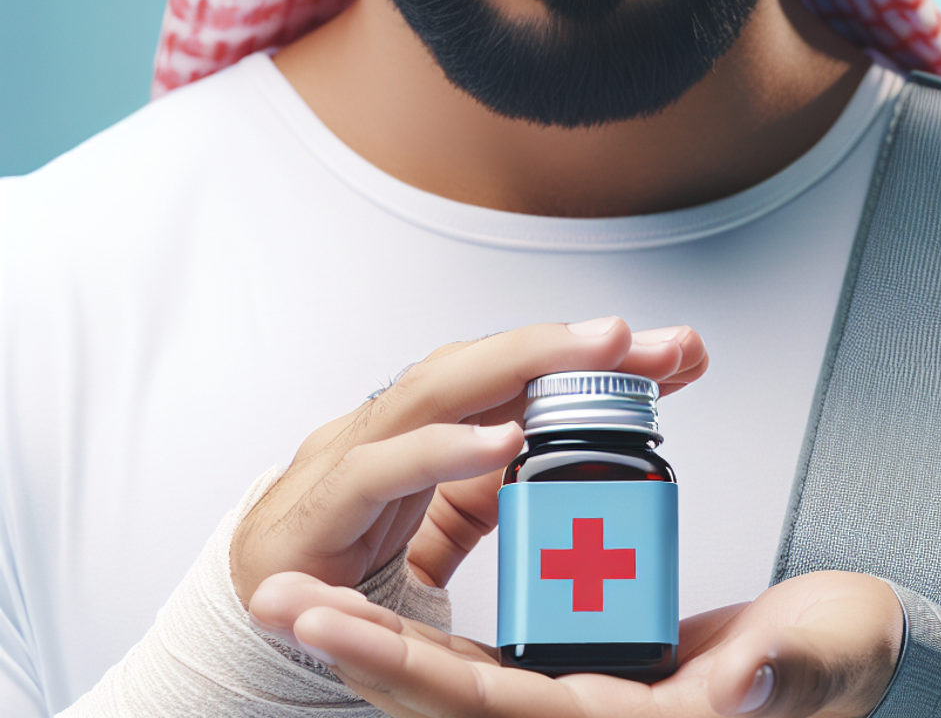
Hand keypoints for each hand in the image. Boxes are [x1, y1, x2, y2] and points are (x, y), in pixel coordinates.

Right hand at [230, 317, 706, 605]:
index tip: (676, 351)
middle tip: (641, 335)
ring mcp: (354, 454)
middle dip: (564, 341)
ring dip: (520, 363)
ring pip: (435, 389)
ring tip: (595, 352)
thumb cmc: (359, 539)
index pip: (517, 368)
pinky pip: (382, 470)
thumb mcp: (457, 507)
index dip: (591, 357)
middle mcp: (395, 419)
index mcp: (430, 417)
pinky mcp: (320, 511)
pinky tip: (504, 439)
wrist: (261, 607)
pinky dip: (443, 450)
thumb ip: (521, 479)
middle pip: (482, 362)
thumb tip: (600, 456)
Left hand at [251, 569, 903, 717]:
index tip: (319, 617)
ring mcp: (583, 689)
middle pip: (444, 689)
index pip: (480, 701)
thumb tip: (737, 686)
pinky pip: (505, 642)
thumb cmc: (835, 667)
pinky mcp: (595, 658)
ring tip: (316, 588)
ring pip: (461, 666)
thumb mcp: (812, 665)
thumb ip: (774, 683)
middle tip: (279, 595)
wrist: (856, 658)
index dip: (394, 661)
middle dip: (355, 644)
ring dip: (386, 631)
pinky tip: (414, 589)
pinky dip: (448, 620)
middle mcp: (582, 713)